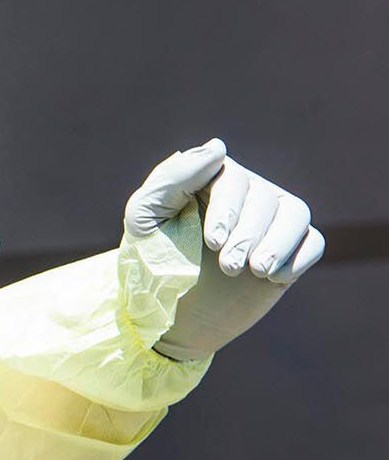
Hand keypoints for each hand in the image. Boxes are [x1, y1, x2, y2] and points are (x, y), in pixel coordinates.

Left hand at [124, 138, 323, 360]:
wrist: (170, 313)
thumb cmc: (151, 259)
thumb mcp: (145, 217)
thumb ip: (173, 178)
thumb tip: (219, 146)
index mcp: (208, 178)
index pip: (231, 177)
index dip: (227, 207)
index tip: (212, 241)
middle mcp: (244, 193)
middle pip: (264, 196)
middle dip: (248, 234)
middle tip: (229, 266)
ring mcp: (268, 221)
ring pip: (295, 212)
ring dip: (278, 242)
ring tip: (256, 270)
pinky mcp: (288, 251)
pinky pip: (313, 241)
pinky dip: (299, 257)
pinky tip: (271, 277)